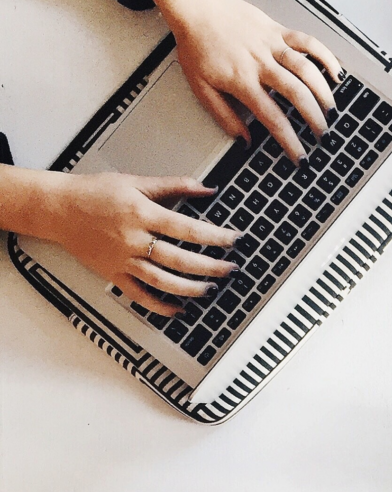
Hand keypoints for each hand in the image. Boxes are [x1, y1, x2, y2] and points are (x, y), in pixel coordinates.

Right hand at [45, 172, 240, 316]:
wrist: (57, 208)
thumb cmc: (94, 192)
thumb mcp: (135, 182)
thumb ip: (174, 185)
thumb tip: (207, 188)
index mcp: (142, 214)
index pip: (187, 229)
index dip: (215, 236)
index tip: (234, 240)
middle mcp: (133, 240)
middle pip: (179, 259)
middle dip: (210, 266)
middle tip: (231, 269)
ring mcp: (123, 260)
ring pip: (162, 281)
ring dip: (190, 289)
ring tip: (211, 290)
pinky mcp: (113, 274)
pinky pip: (138, 295)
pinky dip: (159, 306)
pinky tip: (178, 310)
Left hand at [139, 0, 343, 164]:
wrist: (196, 6)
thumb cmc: (197, 44)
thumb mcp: (201, 88)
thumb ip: (224, 116)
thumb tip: (243, 140)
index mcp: (242, 81)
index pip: (273, 118)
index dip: (290, 141)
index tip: (300, 156)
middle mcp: (260, 63)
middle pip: (297, 94)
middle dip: (315, 118)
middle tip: (322, 134)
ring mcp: (272, 45)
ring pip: (307, 69)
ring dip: (323, 92)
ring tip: (331, 110)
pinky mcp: (278, 30)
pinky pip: (308, 42)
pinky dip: (326, 56)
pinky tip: (336, 73)